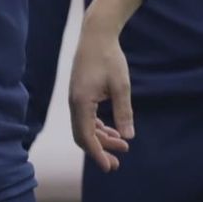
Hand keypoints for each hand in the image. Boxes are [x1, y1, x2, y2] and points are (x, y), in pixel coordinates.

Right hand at [69, 0, 143, 171]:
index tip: (110, 167)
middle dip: (99, 150)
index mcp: (81, 102)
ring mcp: (75, 98)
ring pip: (84, 127)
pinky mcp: (79, 93)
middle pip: (83, 135)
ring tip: (121, 145)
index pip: (86, 137)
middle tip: (118, 162)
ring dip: (100, 138)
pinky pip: (85, 117)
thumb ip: (124, 112)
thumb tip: (127, 137)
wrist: (97, 34)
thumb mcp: (121, 86)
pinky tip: (112, 130)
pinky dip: (97, 127)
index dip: (98, 154)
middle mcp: (74, 103)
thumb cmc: (110, 58)